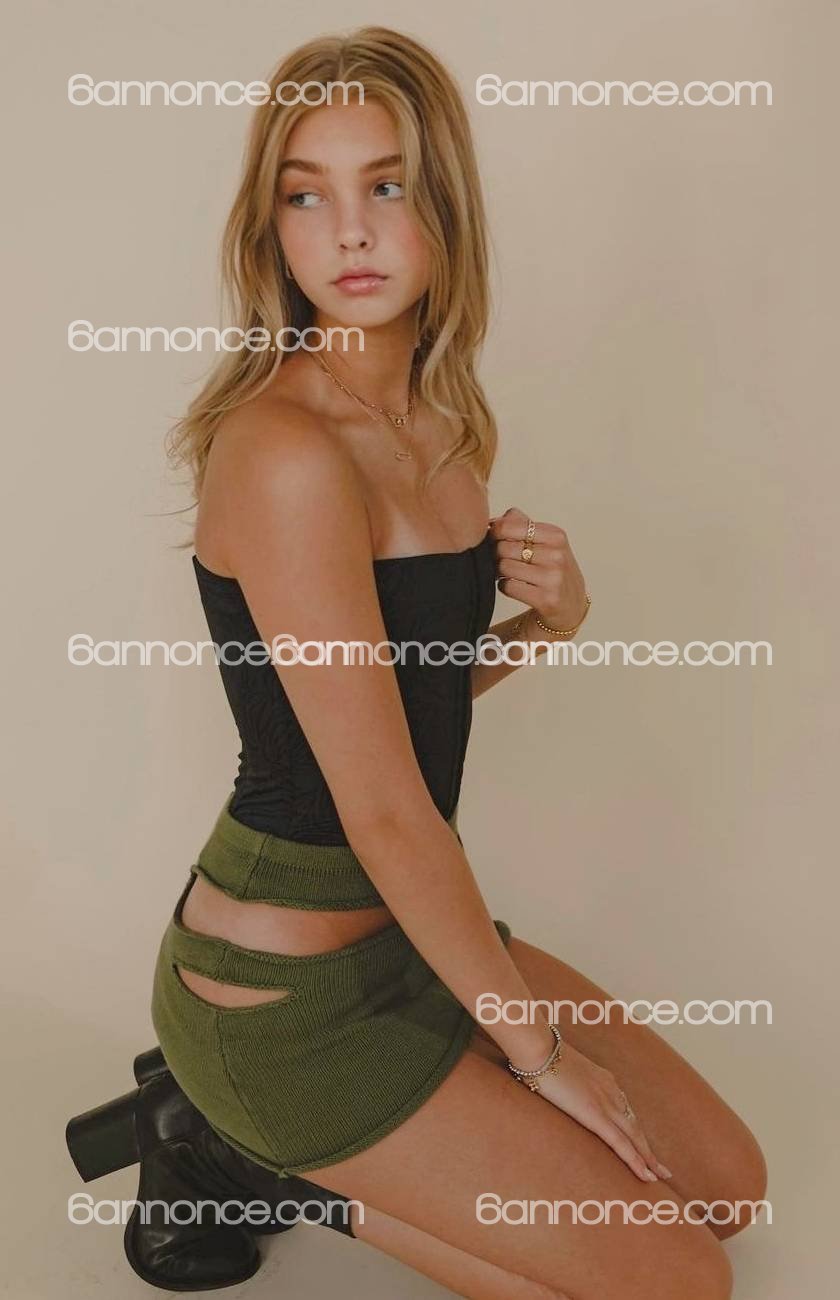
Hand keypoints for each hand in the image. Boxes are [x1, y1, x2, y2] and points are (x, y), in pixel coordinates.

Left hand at [489, 506, 587, 631]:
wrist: (572, 604)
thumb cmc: (553, 568)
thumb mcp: (546, 541)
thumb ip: (521, 524)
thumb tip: (493, 520)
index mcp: (556, 535)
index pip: (509, 525)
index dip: (495, 532)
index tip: (495, 537)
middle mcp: (557, 555)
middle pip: (504, 547)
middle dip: (497, 554)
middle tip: (502, 559)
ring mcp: (553, 578)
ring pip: (504, 567)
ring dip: (500, 571)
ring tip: (509, 573)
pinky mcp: (546, 599)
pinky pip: (507, 587)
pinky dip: (505, 586)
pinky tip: (515, 586)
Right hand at [519, 1040, 672, 1184]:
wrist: (539, 1048)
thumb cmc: (540, 1054)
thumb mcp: (559, 1067)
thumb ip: (563, 1078)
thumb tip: (552, 1084)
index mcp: (603, 1078)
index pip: (624, 1108)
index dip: (632, 1127)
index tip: (639, 1142)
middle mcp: (610, 1090)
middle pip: (634, 1125)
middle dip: (648, 1148)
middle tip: (662, 1168)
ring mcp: (605, 1103)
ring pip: (634, 1137)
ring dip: (648, 1158)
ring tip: (659, 1176)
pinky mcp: (595, 1115)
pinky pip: (621, 1143)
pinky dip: (636, 1161)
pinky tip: (646, 1175)